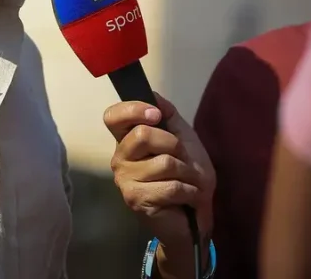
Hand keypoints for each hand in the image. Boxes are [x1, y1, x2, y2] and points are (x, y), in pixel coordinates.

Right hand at [104, 93, 215, 275]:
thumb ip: (168, 115)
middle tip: (183, 160)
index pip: (112, 116)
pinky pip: (171, 186)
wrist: (197, 214)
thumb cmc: (188, 174)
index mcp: (128, 140)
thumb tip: (153, 96)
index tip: (156, 115)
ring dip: (188, 173)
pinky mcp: (136, 200)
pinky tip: (188, 197)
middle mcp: (120, 158)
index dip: (133, 109)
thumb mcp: (183, 137)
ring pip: (163, 162)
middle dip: (175, 146)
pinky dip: (190, 191)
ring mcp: (125, 180)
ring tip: (188, 182)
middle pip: (143, 134)